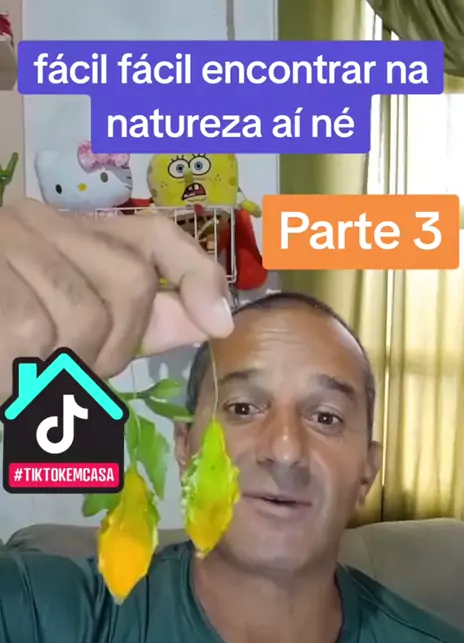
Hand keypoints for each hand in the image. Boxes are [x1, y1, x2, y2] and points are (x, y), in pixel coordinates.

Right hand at [0, 199, 232, 396]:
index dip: (196, 273)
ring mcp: (5, 241)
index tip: (221, 325)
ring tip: (28, 380)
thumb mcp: (65, 320)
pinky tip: (4, 380)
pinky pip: (28, 336)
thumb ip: (135, 319)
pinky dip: (22, 378)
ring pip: (78, 317)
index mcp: (63, 231)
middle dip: (116, 350)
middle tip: (75, 375)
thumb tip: (208, 321)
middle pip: (129, 283)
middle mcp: (35, 221)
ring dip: (65, 370)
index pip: (150, 233)